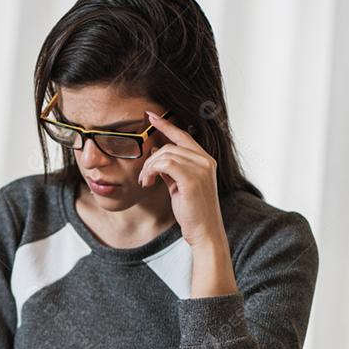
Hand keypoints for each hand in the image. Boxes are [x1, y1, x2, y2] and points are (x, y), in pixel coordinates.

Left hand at [138, 111, 225, 247]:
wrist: (204, 231)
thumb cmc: (192, 211)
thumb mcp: (180, 185)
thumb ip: (172, 168)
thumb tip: (156, 151)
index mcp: (205, 160)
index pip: (183, 136)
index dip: (166, 125)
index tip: (150, 116)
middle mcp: (206, 161)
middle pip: (169, 146)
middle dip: (150, 160)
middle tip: (143, 177)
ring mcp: (201, 169)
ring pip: (164, 154)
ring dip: (148, 168)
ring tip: (144, 182)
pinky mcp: (192, 179)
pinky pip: (164, 164)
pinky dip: (151, 171)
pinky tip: (147, 183)